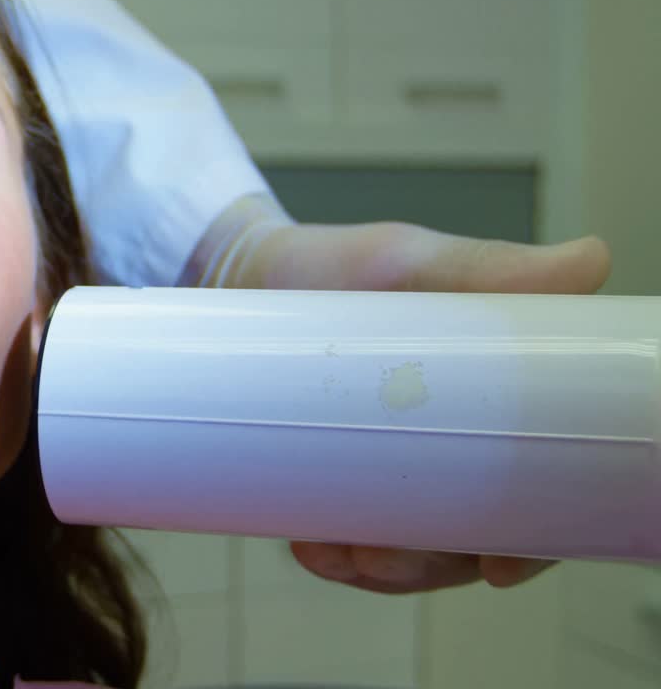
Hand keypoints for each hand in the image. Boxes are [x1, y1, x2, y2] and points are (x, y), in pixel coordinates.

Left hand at [239, 217, 610, 592]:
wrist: (244, 275)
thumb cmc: (339, 267)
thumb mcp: (408, 263)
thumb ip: (489, 269)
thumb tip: (589, 264)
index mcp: (500, 400)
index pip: (540, 488)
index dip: (532, 538)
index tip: (495, 565)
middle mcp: (456, 441)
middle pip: (471, 535)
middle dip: (432, 564)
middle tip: (379, 559)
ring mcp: (397, 463)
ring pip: (410, 548)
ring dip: (380, 569)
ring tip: (334, 554)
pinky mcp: (341, 474)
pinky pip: (350, 533)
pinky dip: (334, 551)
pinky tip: (309, 545)